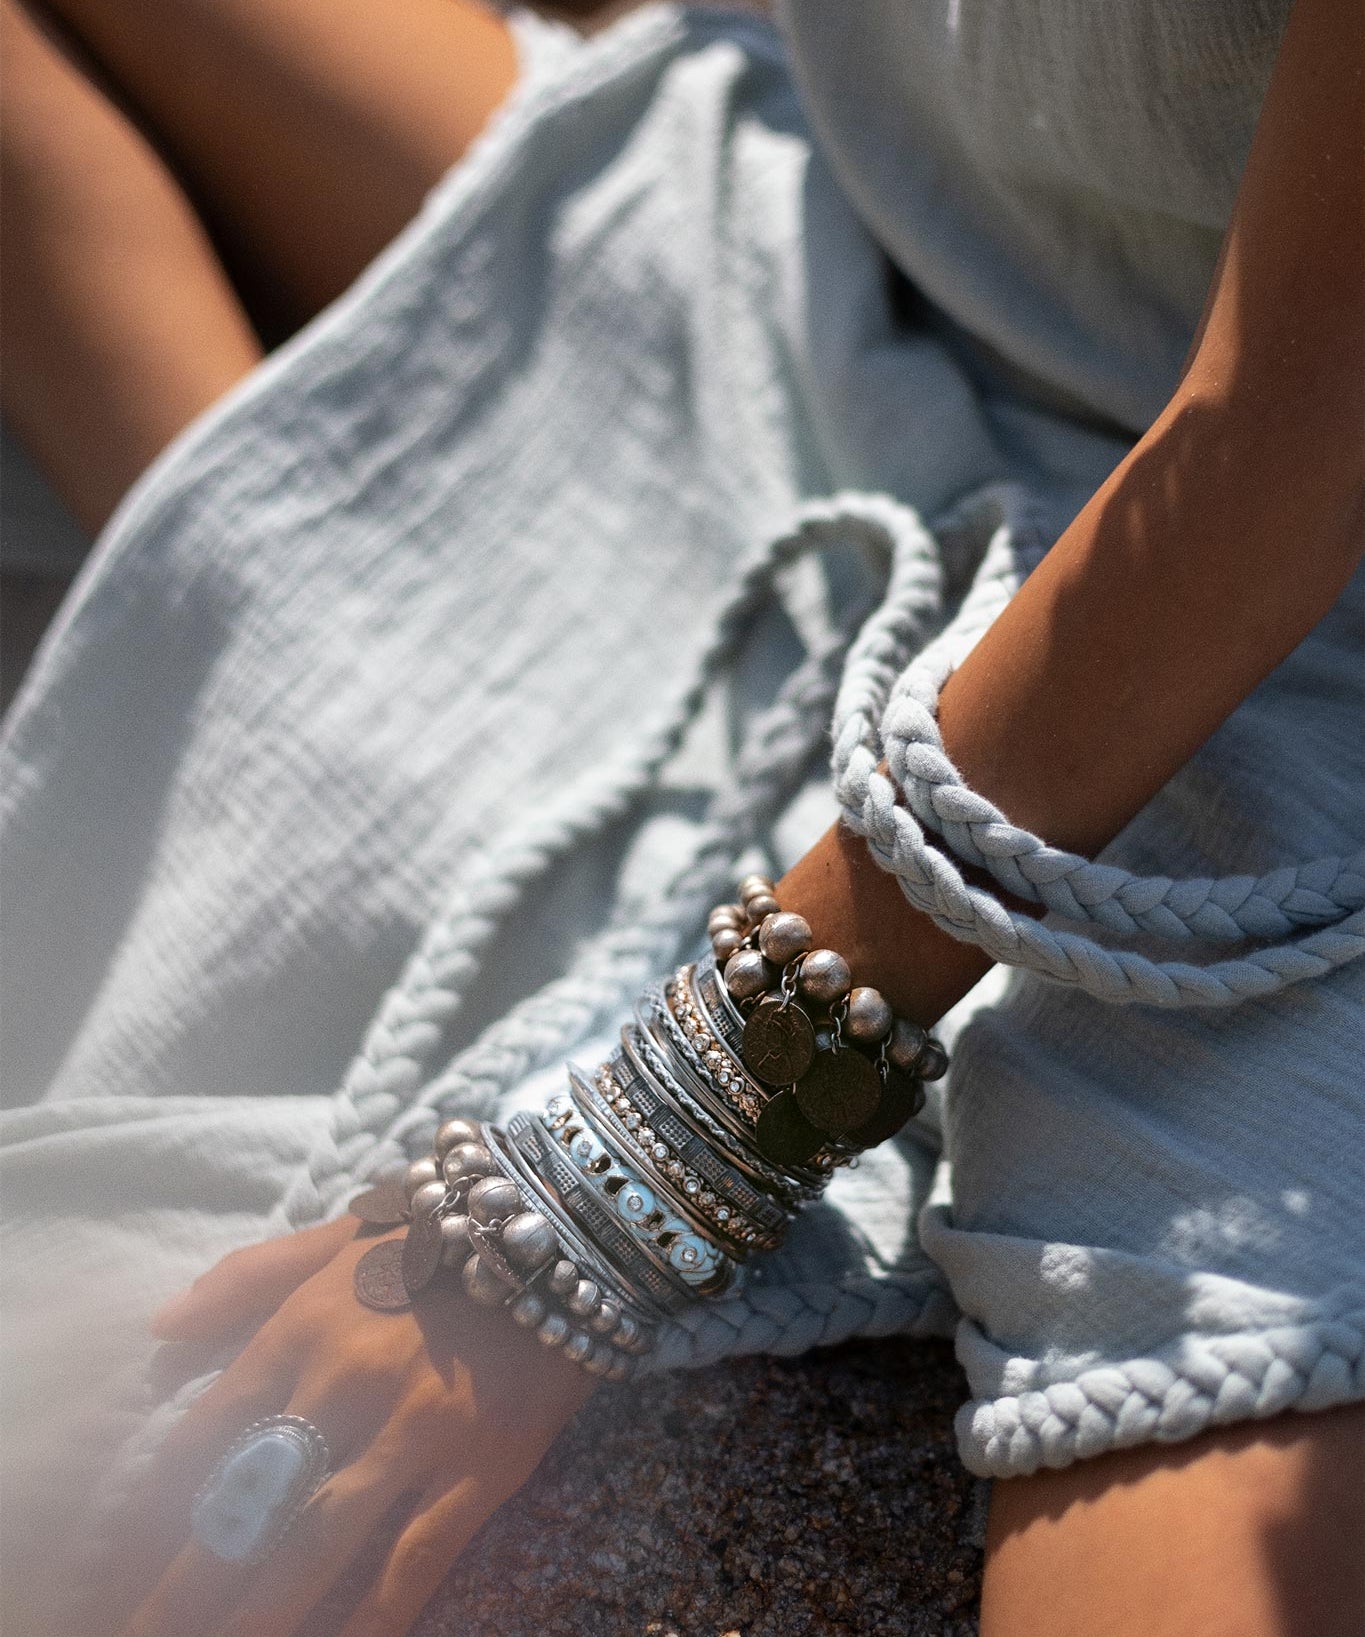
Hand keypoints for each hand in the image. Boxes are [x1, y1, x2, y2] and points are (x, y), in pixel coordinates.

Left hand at [108, 1223, 596, 1636]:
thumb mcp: (335, 1238)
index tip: (120, 1565)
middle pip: (245, 1511)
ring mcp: (415, 1430)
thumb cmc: (437, 1235)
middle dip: (183, 1591)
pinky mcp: (480, 1466)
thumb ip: (244, 1279)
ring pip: (315, 1548)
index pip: (201, 1439)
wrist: (559, 1227)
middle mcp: (345, 1383)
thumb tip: (159, 1334)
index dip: (153, 1513)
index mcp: (301, 1327)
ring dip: (256, 1618)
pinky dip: (367, 1621)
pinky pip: (412, 1563)